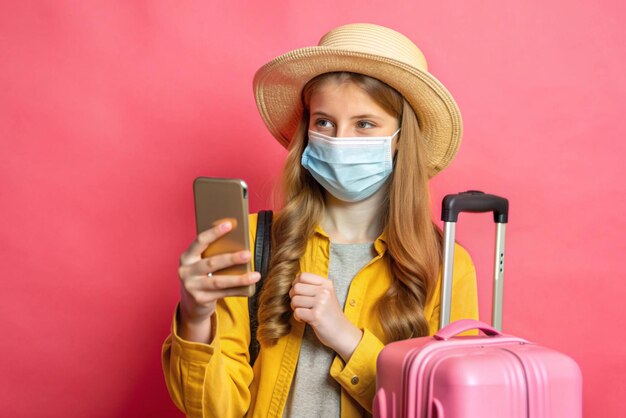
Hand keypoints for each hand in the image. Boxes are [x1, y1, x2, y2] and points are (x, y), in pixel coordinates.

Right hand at [177, 220, 259, 342]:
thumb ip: (214, 253)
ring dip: (239, 278)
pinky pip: (223, 293)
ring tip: (256, 275)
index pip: (200, 241)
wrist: (191, 303)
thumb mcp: (203, 262)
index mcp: (187, 256)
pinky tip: (250, 287)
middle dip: (231, 258)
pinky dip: (238, 290)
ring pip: (219, 282)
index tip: (229, 224)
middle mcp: (186, 271)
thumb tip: (239, 242)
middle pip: (211, 263)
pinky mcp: (200, 299)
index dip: (214, 232)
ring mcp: (191, 287)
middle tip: (248, 254)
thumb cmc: (203, 275)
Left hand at [289, 272, 362, 360]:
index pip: (302, 276)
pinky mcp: (316, 315)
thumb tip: (292, 283)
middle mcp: (324, 291)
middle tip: (301, 305)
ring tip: (304, 313)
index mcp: (327, 284)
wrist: (342, 333)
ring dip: (296, 308)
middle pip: (296, 288)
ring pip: (295, 300)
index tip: (300, 294)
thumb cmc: (330, 314)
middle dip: (294, 297)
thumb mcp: (326, 296)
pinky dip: (298, 317)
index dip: (296, 284)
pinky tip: (305, 320)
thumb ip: (312, 287)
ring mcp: (321, 303)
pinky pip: (297, 312)